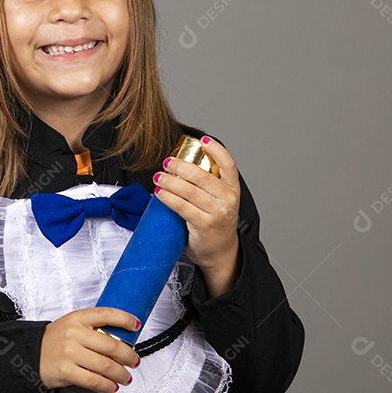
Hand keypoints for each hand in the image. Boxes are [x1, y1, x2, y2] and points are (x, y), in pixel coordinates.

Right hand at [39, 307, 140, 392]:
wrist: (29, 356)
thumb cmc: (54, 342)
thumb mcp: (71, 326)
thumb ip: (92, 328)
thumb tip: (120, 338)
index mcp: (77, 318)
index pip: (106, 314)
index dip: (124, 319)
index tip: (136, 326)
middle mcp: (74, 333)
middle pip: (111, 345)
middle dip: (128, 356)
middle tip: (134, 361)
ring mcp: (69, 352)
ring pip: (105, 365)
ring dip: (121, 374)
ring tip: (125, 377)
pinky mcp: (65, 371)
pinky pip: (94, 381)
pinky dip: (107, 386)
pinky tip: (112, 386)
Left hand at [154, 136, 240, 293]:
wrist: (220, 252)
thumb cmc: (215, 222)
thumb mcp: (219, 201)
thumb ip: (208, 185)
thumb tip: (182, 165)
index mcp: (233, 190)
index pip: (229, 164)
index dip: (217, 150)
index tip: (203, 140)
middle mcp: (228, 200)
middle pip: (202, 176)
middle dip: (181, 166)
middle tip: (167, 162)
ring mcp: (217, 213)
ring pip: (189, 190)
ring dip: (170, 181)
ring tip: (158, 176)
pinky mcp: (204, 225)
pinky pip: (182, 206)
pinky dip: (168, 197)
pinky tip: (159, 192)